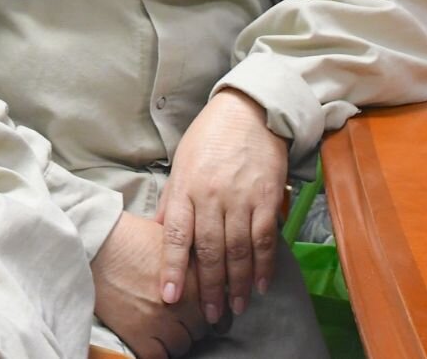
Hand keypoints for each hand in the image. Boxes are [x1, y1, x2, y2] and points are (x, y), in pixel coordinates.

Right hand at [92, 212, 209, 358]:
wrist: (92, 244)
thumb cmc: (127, 236)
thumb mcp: (169, 240)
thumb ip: (191, 260)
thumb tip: (207, 275)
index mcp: (194, 276)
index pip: (219, 308)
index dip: (214, 314)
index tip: (209, 317)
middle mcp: (182, 301)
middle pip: (201, 328)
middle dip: (192, 323)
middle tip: (180, 318)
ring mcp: (161, 320)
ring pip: (182, 344)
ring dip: (175, 337)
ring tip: (163, 327)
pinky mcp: (138, 334)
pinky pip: (159, 356)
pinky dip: (157, 350)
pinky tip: (151, 339)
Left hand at [157, 89, 287, 325]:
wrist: (248, 113)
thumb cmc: (209, 139)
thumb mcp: (181, 165)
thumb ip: (173, 202)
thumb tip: (160, 233)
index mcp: (186, 189)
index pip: (177, 236)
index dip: (173, 269)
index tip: (170, 297)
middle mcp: (211, 197)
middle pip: (209, 250)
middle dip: (209, 287)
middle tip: (210, 314)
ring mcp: (241, 198)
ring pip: (238, 250)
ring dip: (237, 283)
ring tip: (234, 307)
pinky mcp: (266, 198)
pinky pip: (265, 238)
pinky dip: (263, 265)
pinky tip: (260, 284)